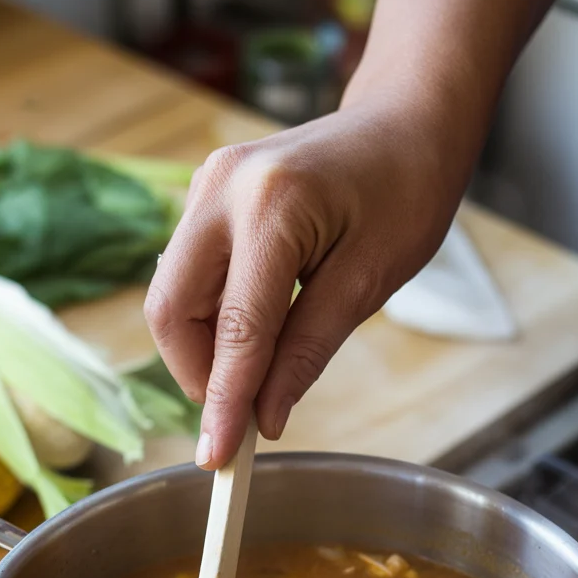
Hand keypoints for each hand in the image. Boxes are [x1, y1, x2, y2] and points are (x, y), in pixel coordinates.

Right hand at [144, 102, 462, 468]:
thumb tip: (263, 417)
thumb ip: (308, 350)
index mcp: (273, 207)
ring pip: (172, 294)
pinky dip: (212, 318)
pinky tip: (256, 333)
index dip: (224, 402)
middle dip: (197, 373)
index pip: (235, 329)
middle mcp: (222, 188)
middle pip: (169, 309)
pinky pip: (189, 274)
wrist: (407, 118)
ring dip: (204, 347)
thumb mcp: (369, 280)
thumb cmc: (407, 191)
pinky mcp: (208, 194)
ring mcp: (208, 185)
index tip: (217, 459)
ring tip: (260, 371)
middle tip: (240, 412)